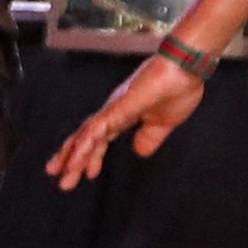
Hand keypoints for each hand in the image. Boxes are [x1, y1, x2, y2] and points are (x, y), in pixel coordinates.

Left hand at [50, 47, 208, 187]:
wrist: (186, 67)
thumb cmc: (179, 87)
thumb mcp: (163, 122)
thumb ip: (150, 137)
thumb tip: (139, 152)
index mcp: (124, 114)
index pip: (101, 138)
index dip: (92, 156)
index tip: (87, 174)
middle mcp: (113, 111)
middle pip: (87, 138)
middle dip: (73, 159)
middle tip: (61, 180)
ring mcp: (113, 108)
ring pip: (86, 135)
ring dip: (73, 156)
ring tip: (62, 176)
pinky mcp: (117, 107)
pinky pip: (96, 129)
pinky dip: (84, 146)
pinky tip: (75, 161)